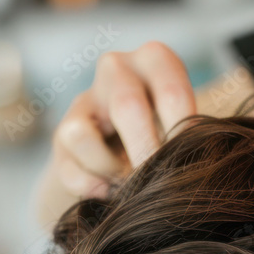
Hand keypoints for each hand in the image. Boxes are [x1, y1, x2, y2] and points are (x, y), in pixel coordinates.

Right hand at [47, 40, 196, 201]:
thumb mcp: (186, 124)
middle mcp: (116, 69)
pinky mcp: (61, 137)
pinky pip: (69, 168)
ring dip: (111, 171)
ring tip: (131, 187)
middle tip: (162, 185)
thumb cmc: (170, 132)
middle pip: (127, 107)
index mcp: (155, 60)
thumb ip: (189, 137)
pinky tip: (110, 194)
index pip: (172, 92)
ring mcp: (83, 100)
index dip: (183, 135)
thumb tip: (188, 173)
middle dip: (146, 154)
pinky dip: (93, 189)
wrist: (129, 145)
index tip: (192, 165)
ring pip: (81, 136)